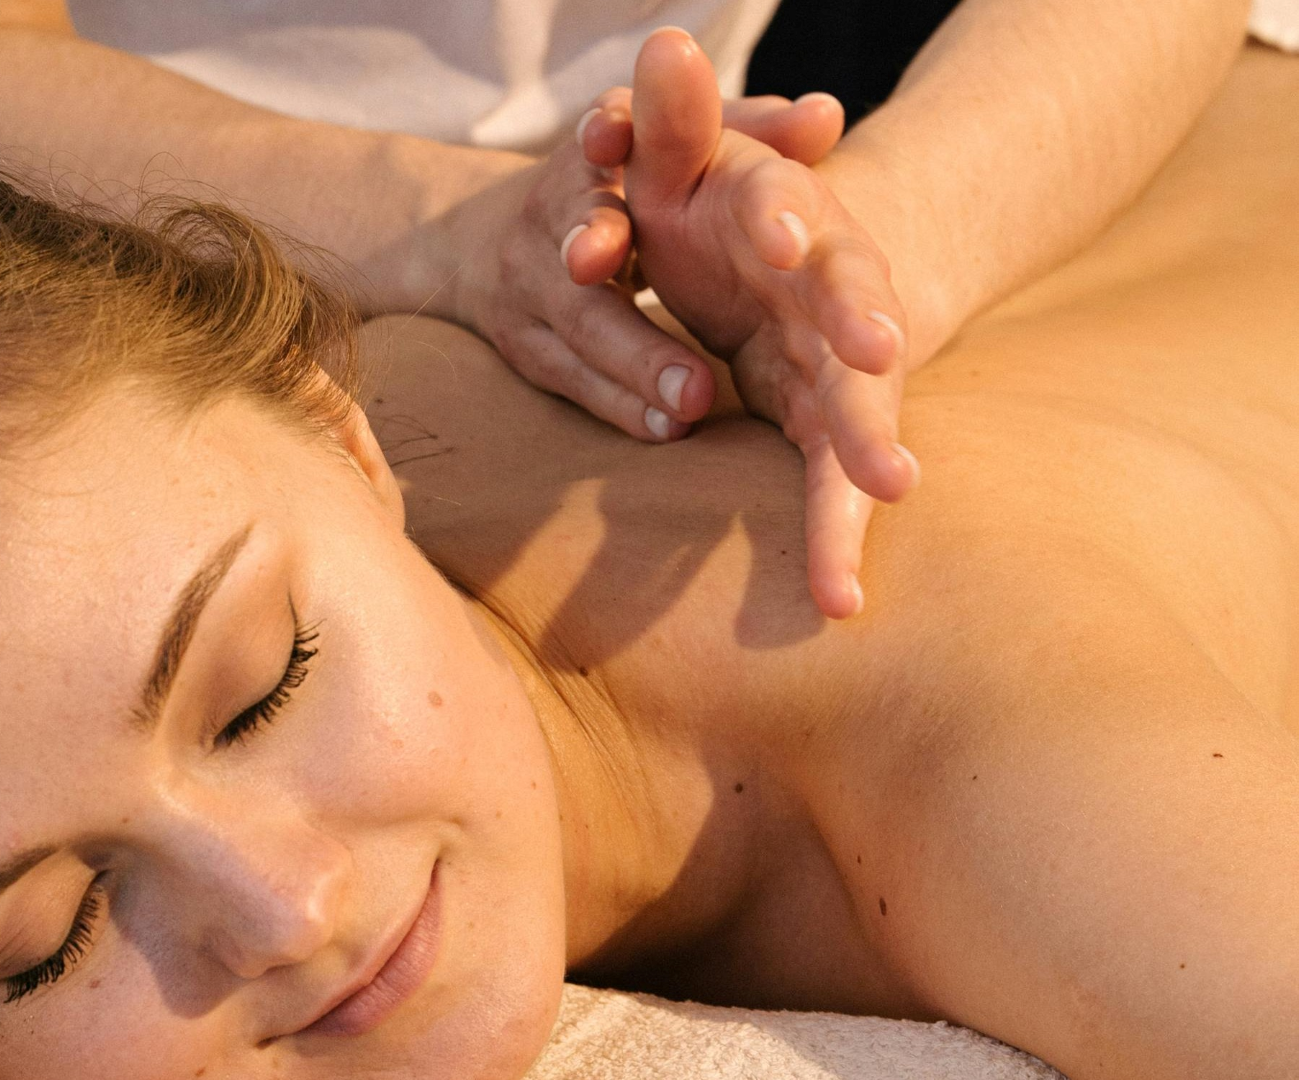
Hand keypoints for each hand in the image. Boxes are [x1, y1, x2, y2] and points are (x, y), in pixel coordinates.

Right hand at [428, 85, 846, 445]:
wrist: (506, 246)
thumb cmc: (633, 189)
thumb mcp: (684, 148)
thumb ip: (754, 132)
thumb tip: (826, 116)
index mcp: (597, 144)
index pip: (600, 124)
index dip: (605, 127)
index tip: (611, 134)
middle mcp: (553, 205)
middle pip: (578, 228)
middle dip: (598, 245)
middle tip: (611, 266)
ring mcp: (531, 280)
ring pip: (580, 320)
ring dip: (636, 359)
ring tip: (692, 399)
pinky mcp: (527, 344)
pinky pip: (575, 378)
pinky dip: (623, 403)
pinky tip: (669, 425)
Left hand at [608, 28, 920, 618]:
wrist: (773, 264)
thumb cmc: (708, 207)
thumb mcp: (680, 159)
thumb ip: (668, 116)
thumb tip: (660, 43)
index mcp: (783, 212)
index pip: (787, 205)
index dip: (789, 219)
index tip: (786, 239)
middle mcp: (825, 286)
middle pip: (849, 304)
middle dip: (859, 323)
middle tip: (877, 353)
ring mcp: (835, 362)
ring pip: (857, 404)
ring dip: (866, 446)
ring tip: (888, 489)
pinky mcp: (824, 424)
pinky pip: (828, 487)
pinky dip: (834, 538)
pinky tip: (840, 601)